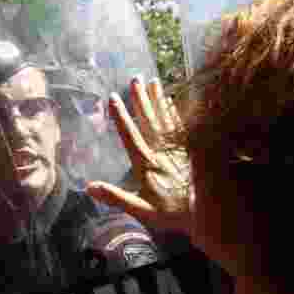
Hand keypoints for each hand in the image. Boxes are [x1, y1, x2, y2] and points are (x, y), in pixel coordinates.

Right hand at [88, 77, 193, 234]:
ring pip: (165, 119)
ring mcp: (176, 149)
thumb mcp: (139, 210)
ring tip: (152, 81)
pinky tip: (171, 100)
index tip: (113, 98)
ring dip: (158, 100)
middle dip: (141, 99)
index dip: (121, 117)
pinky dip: (175, 112)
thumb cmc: (169, 214)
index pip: (130, 136)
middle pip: (149, 121)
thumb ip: (115, 197)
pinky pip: (181, 127)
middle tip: (135, 78)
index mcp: (146, 164)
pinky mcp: (189, 150)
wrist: (204, 215)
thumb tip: (89, 187)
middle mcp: (161, 152)